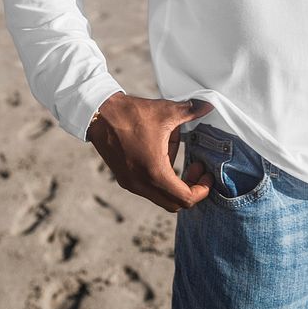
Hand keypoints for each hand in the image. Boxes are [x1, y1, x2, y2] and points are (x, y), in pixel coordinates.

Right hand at [87, 92, 216, 212]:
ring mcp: (131, 183)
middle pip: (174, 203)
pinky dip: (161, 177)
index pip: (185, 198)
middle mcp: (141, 184)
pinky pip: (148, 187)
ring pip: (161, 196)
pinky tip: (161, 151)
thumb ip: (191, 110)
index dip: (202, 190)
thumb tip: (209, 105)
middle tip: (197, 168)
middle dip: (190, 188)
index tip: (207, 175)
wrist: (98, 114)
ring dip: (175, 181)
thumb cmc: (131, 114)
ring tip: (176, 151)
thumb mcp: (166, 111)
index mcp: (155, 173)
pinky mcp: (124, 178)